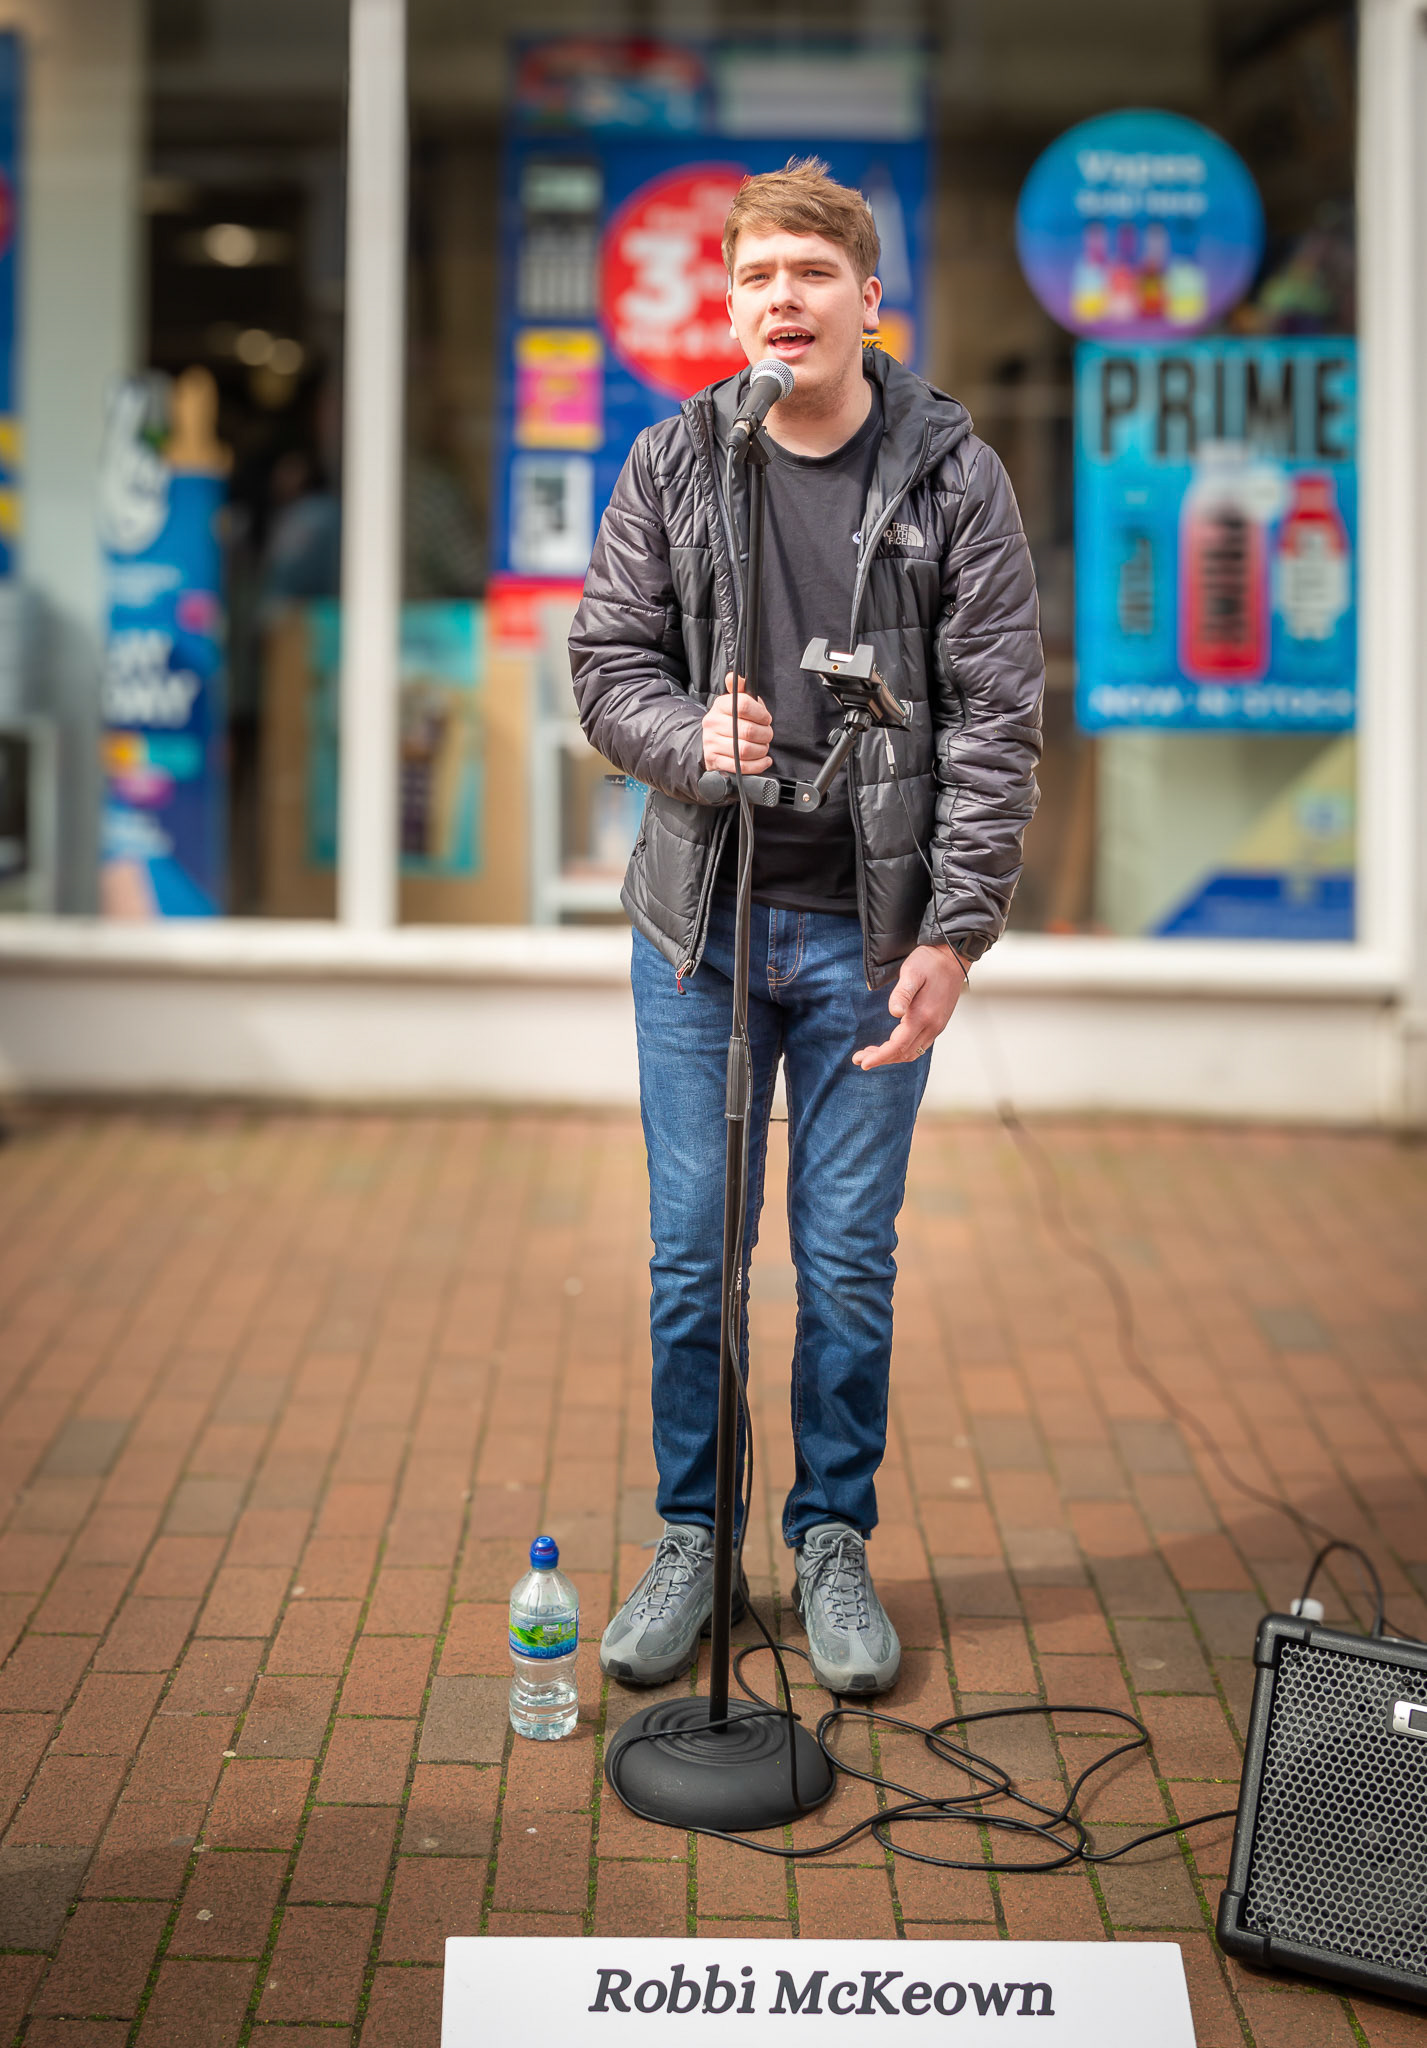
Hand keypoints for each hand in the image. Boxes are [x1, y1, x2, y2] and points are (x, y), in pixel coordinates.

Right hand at [702, 673, 772, 776]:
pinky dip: (757, 765)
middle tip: (768, 735)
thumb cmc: (728, 720)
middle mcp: (713, 723)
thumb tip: (734, 677)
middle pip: (748, 730)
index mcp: (720, 705)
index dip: (761, 713)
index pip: (744, 705)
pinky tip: (764, 760)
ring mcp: (712, 743)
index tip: (766, 718)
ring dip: (761, 750)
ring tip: (763, 747)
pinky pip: (740, 766)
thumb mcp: (734, 702)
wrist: (707, 741)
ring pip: (745, 750)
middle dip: (765, 734)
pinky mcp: (714, 761)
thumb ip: (739, 689)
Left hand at [853, 944, 967, 1070]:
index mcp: (923, 1015)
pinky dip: (903, 1051)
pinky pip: (920, 1046)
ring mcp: (936, 1026)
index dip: (880, 1057)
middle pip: (904, 1053)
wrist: (952, 957)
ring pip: (912, 1053)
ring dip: (892, 1057)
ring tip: (871, 1053)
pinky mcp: (938, 1023)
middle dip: (881, 1059)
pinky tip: (892, 1045)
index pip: (898, 1045)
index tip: (863, 1062)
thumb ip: (902, 994)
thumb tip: (894, 1012)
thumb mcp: (911, 972)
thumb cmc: (929, 963)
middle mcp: (932, 1025)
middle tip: (859, 1058)